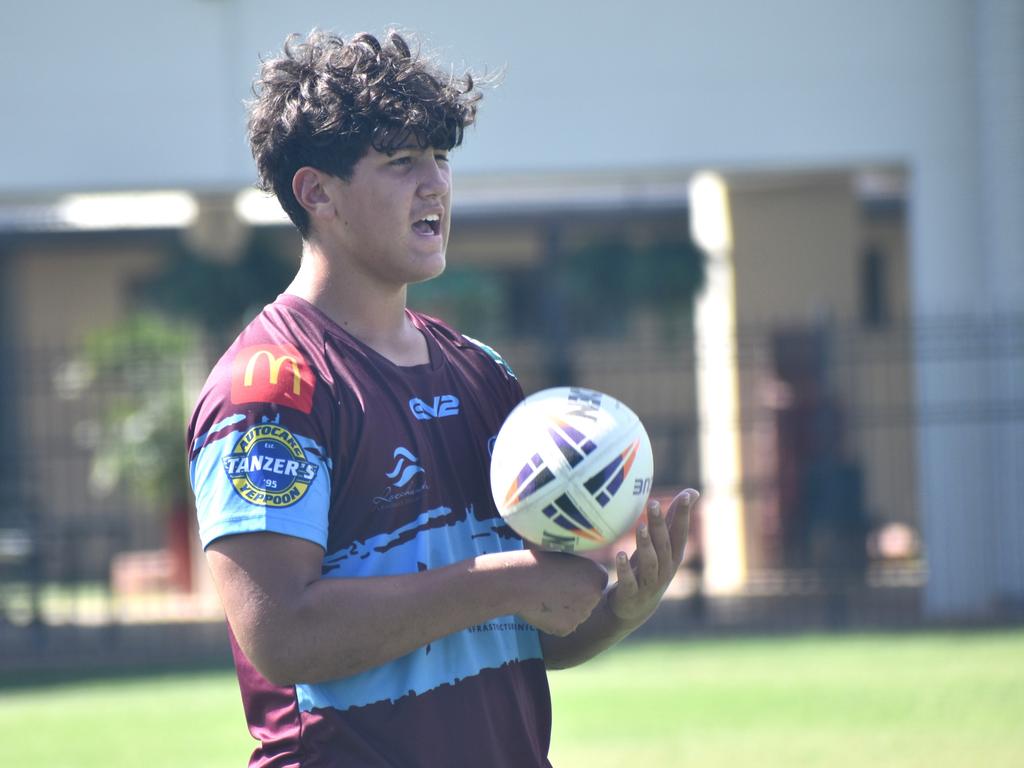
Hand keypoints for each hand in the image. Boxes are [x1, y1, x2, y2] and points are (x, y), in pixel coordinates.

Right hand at [516, 551, 608, 636]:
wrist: (520, 581)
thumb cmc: (541, 564)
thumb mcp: (567, 559)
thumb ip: (581, 571)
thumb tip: (584, 580)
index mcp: (599, 575)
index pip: (596, 582)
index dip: (579, 580)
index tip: (564, 576)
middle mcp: (596, 595)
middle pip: (588, 600)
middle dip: (575, 597)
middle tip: (554, 587)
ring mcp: (583, 614)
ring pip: (576, 614)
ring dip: (565, 609)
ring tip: (546, 595)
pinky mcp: (568, 628)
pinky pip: (564, 625)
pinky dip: (554, 620)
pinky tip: (542, 608)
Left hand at [608, 489, 697, 627]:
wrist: (635, 608)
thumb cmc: (649, 568)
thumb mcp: (662, 545)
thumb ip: (674, 519)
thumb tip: (692, 491)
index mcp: (673, 555)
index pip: (680, 532)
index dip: (683, 514)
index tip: (686, 494)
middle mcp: (665, 569)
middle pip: (664, 544)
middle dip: (660, 524)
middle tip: (653, 503)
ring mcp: (650, 583)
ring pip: (650, 562)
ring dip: (645, 544)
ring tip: (640, 526)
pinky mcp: (632, 594)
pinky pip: (629, 580)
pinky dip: (625, 569)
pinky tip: (618, 555)